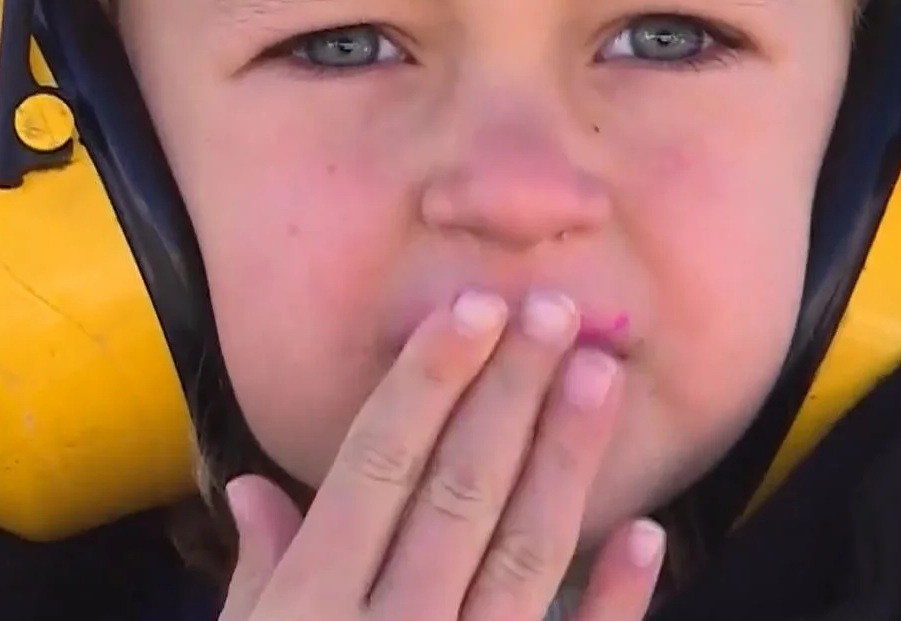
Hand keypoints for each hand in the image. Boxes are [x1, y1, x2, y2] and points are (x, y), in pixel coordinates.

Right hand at [218, 290, 664, 620]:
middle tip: (557, 311)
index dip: (425, 384)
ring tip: (600, 378)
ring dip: (564, 465)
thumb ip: (254, 581)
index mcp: (304, 612)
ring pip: (522, 558)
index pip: (374, 470)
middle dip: (507, 396)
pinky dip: (613, 603)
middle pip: (456, 495)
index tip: (472, 308)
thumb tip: (255, 484)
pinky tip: (646, 535)